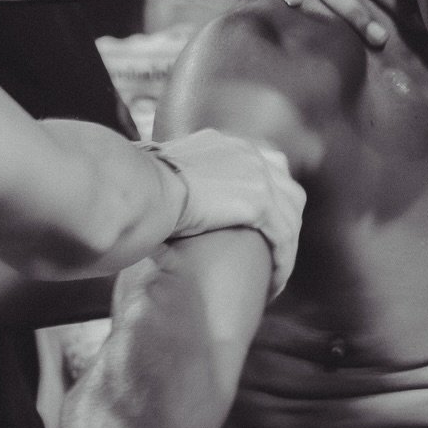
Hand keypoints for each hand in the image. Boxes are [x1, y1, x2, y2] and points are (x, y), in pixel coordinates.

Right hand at [156, 128, 305, 292]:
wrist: (143, 188)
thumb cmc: (138, 186)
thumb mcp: (159, 173)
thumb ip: (172, 178)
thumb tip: (156, 187)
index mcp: (224, 145)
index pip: (260, 170)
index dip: (266, 200)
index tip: (257, 226)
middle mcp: (246, 153)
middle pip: (285, 189)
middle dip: (285, 222)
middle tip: (275, 252)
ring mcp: (257, 175)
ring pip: (289, 216)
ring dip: (285, 247)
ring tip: (276, 274)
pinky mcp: (259, 201)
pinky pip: (283, 237)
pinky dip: (282, 261)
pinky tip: (274, 282)